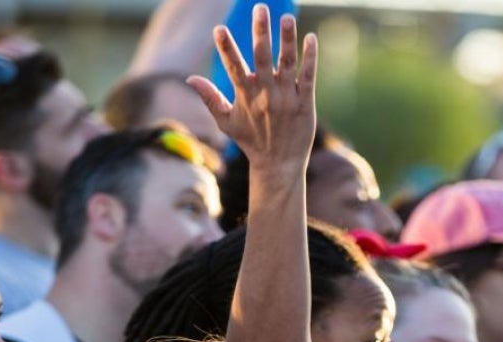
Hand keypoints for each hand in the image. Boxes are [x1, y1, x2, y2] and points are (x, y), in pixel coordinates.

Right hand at [188, 6, 317, 171]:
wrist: (279, 165)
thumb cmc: (251, 142)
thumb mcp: (226, 122)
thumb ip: (210, 99)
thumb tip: (190, 79)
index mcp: (246, 96)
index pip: (233, 67)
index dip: (226, 48)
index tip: (218, 29)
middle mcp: (266, 95)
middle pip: (262, 58)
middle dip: (260, 32)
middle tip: (260, 8)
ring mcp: (287, 98)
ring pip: (287, 63)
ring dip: (287, 40)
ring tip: (286, 17)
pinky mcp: (305, 103)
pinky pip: (308, 77)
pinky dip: (310, 58)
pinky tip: (311, 38)